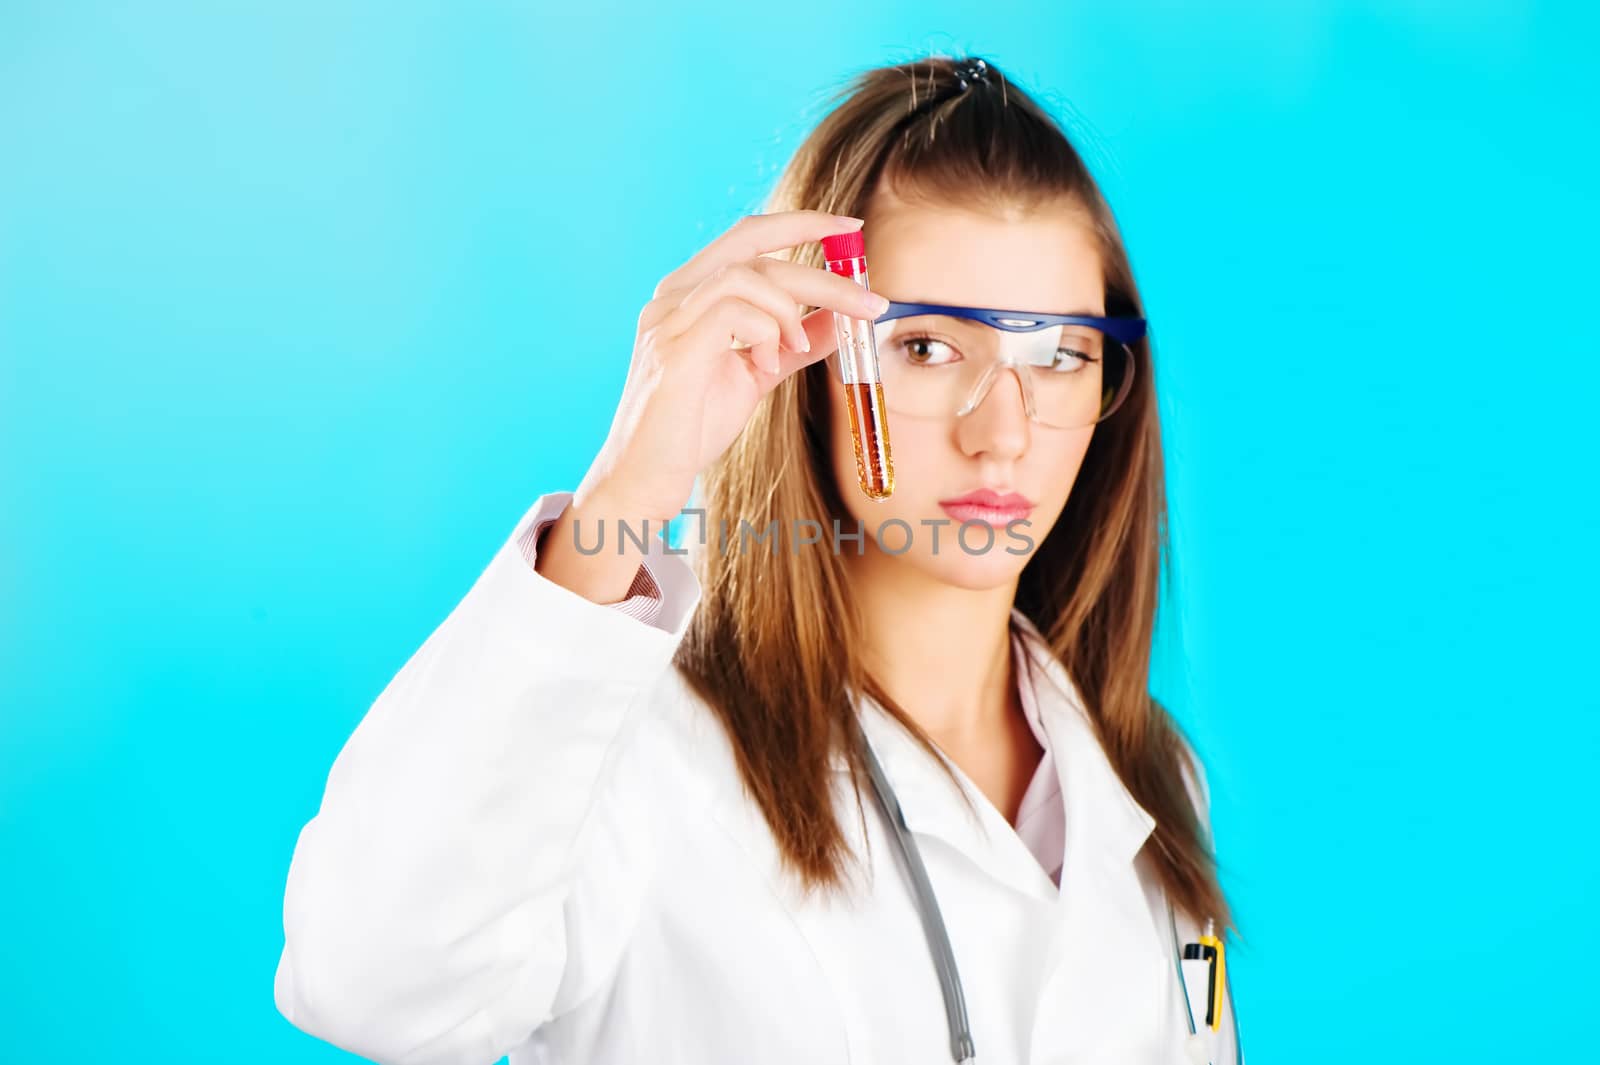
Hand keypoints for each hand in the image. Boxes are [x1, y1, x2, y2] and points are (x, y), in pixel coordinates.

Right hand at [576, 209, 889, 523]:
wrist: (646, 477)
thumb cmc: (692, 426)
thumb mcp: (756, 374)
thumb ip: (793, 343)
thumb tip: (843, 318)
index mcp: (690, 292)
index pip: (748, 235)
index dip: (800, 223)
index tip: (849, 227)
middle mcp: (673, 296)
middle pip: (756, 250)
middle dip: (822, 272)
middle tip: (870, 301)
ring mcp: (668, 320)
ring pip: (747, 276)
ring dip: (790, 311)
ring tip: (794, 349)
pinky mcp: (673, 350)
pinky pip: (733, 313)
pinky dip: (765, 333)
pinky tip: (766, 363)